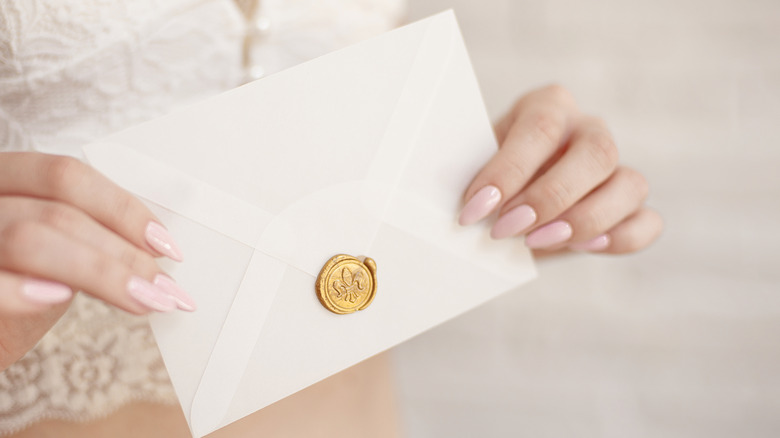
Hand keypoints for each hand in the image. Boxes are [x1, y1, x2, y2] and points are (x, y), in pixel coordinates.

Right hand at [0, 153, 195, 368]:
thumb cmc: (10, 293)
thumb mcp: (53, 259)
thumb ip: (87, 242)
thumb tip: (154, 253)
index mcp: (5, 180)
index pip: (65, 176)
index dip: (122, 209)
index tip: (166, 246)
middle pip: (57, 211)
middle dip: (122, 253)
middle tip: (165, 289)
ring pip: (30, 237)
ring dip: (99, 273)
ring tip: (142, 300)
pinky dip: (22, 289)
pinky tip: (60, 298)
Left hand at [459, 85, 661, 253]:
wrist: (503, 208)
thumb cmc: (485, 184)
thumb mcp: (470, 170)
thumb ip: (472, 180)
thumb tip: (464, 207)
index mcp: (546, 107)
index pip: (540, 126)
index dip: (509, 169)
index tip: (475, 207)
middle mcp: (588, 130)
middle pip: (596, 152)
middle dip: (549, 197)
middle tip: (505, 228)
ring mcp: (616, 168)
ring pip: (630, 184)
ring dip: (584, 219)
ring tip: (537, 242)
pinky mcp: (630, 207)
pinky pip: (647, 222)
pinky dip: (620, 238)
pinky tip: (583, 247)